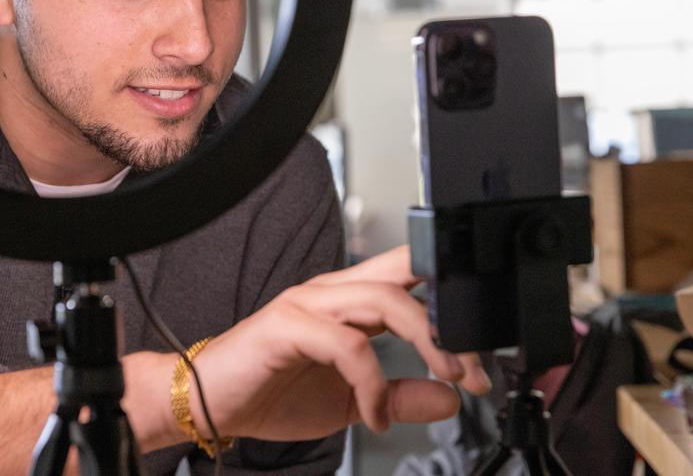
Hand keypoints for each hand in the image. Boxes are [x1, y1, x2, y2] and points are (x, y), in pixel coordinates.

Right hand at [186, 246, 490, 440]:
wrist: (210, 403)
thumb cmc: (270, 391)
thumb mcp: (351, 401)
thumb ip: (400, 394)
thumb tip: (450, 398)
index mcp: (349, 300)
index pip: (409, 276)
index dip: (450, 298)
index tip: (482, 348)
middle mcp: (332, 291)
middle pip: (408, 276)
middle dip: (451, 321)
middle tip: (475, 369)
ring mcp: (309, 303)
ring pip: (385, 301)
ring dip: (428, 342)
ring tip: (446, 381)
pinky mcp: (287, 325)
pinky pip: (348, 346)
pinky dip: (373, 384)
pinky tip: (375, 416)